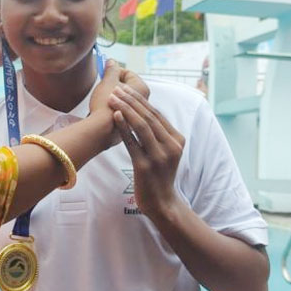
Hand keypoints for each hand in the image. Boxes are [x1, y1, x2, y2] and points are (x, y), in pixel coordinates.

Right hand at [90, 63, 148, 147]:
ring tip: (102, 98)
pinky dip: (113, 108)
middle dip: (114, 85)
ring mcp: (137, 115)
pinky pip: (121, 111)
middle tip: (102, 85)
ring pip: (124, 100)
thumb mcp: (107, 81)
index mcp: (143, 88)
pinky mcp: (129, 125)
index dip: (114, 72)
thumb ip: (111, 70)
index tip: (104, 74)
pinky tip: (103, 110)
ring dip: (113, 97)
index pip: (128, 73)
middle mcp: (144, 102)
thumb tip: (112, 61)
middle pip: (127, 87)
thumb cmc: (106, 103)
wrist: (103, 129)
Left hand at [109, 83, 183, 218]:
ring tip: (112, 98)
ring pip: (141, 126)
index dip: (140, 99)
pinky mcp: (145, 166)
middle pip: (149, 117)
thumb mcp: (166, 152)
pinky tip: (115, 116)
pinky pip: (133, 142)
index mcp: (178, 140)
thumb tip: (145, 113)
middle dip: (131, 100)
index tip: (126, 88)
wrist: (161, 202)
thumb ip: (160, 134)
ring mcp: (159, 156)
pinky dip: (124, 128)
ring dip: (125, 109)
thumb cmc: (159, 175)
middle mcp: (171, 146)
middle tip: (117, 88)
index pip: (157, 114)